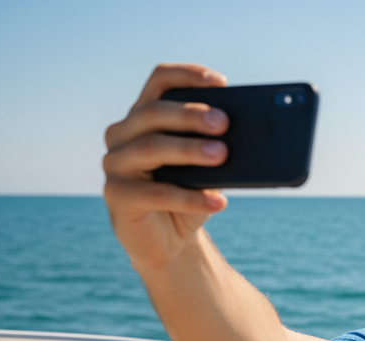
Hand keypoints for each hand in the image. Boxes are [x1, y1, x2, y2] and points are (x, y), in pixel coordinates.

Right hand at [103, 63, 229, 270]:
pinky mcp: (116, 195)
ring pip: (150, 148)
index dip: (187, 75)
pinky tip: (218, 202)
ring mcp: (114, 164)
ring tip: (222, 155)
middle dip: (190, 115)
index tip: (220, 82)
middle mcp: (122, 134)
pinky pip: (155, 193)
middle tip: (224, 123)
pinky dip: (190, 198)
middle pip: (153, 113)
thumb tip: (250, 139)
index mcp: (144, 116)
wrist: (169, 241)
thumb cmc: (189, 195)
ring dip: (189, 149)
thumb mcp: (208, 169)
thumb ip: (218, 148)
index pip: (160, 81)